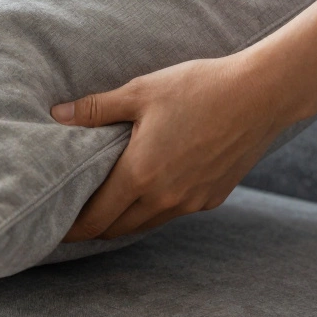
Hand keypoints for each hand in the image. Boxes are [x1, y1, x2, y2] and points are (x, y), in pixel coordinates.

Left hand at [51, 51, 306, 241]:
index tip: (54, 227)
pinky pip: (173, 212)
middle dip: (92, 228)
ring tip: (104, 208)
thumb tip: (57, 115)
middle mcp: (164, 198)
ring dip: (123, 220)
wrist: (262, 95)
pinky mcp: (212, 198)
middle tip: (72, 218)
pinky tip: (147, 191)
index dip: (70, 228)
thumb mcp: (140, 92)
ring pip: (146, 224)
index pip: (95, 218)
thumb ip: (95, 108)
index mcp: (139, 175)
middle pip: (116, 228)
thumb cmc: (198, 88)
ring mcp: (191, 202)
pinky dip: (154, 209)